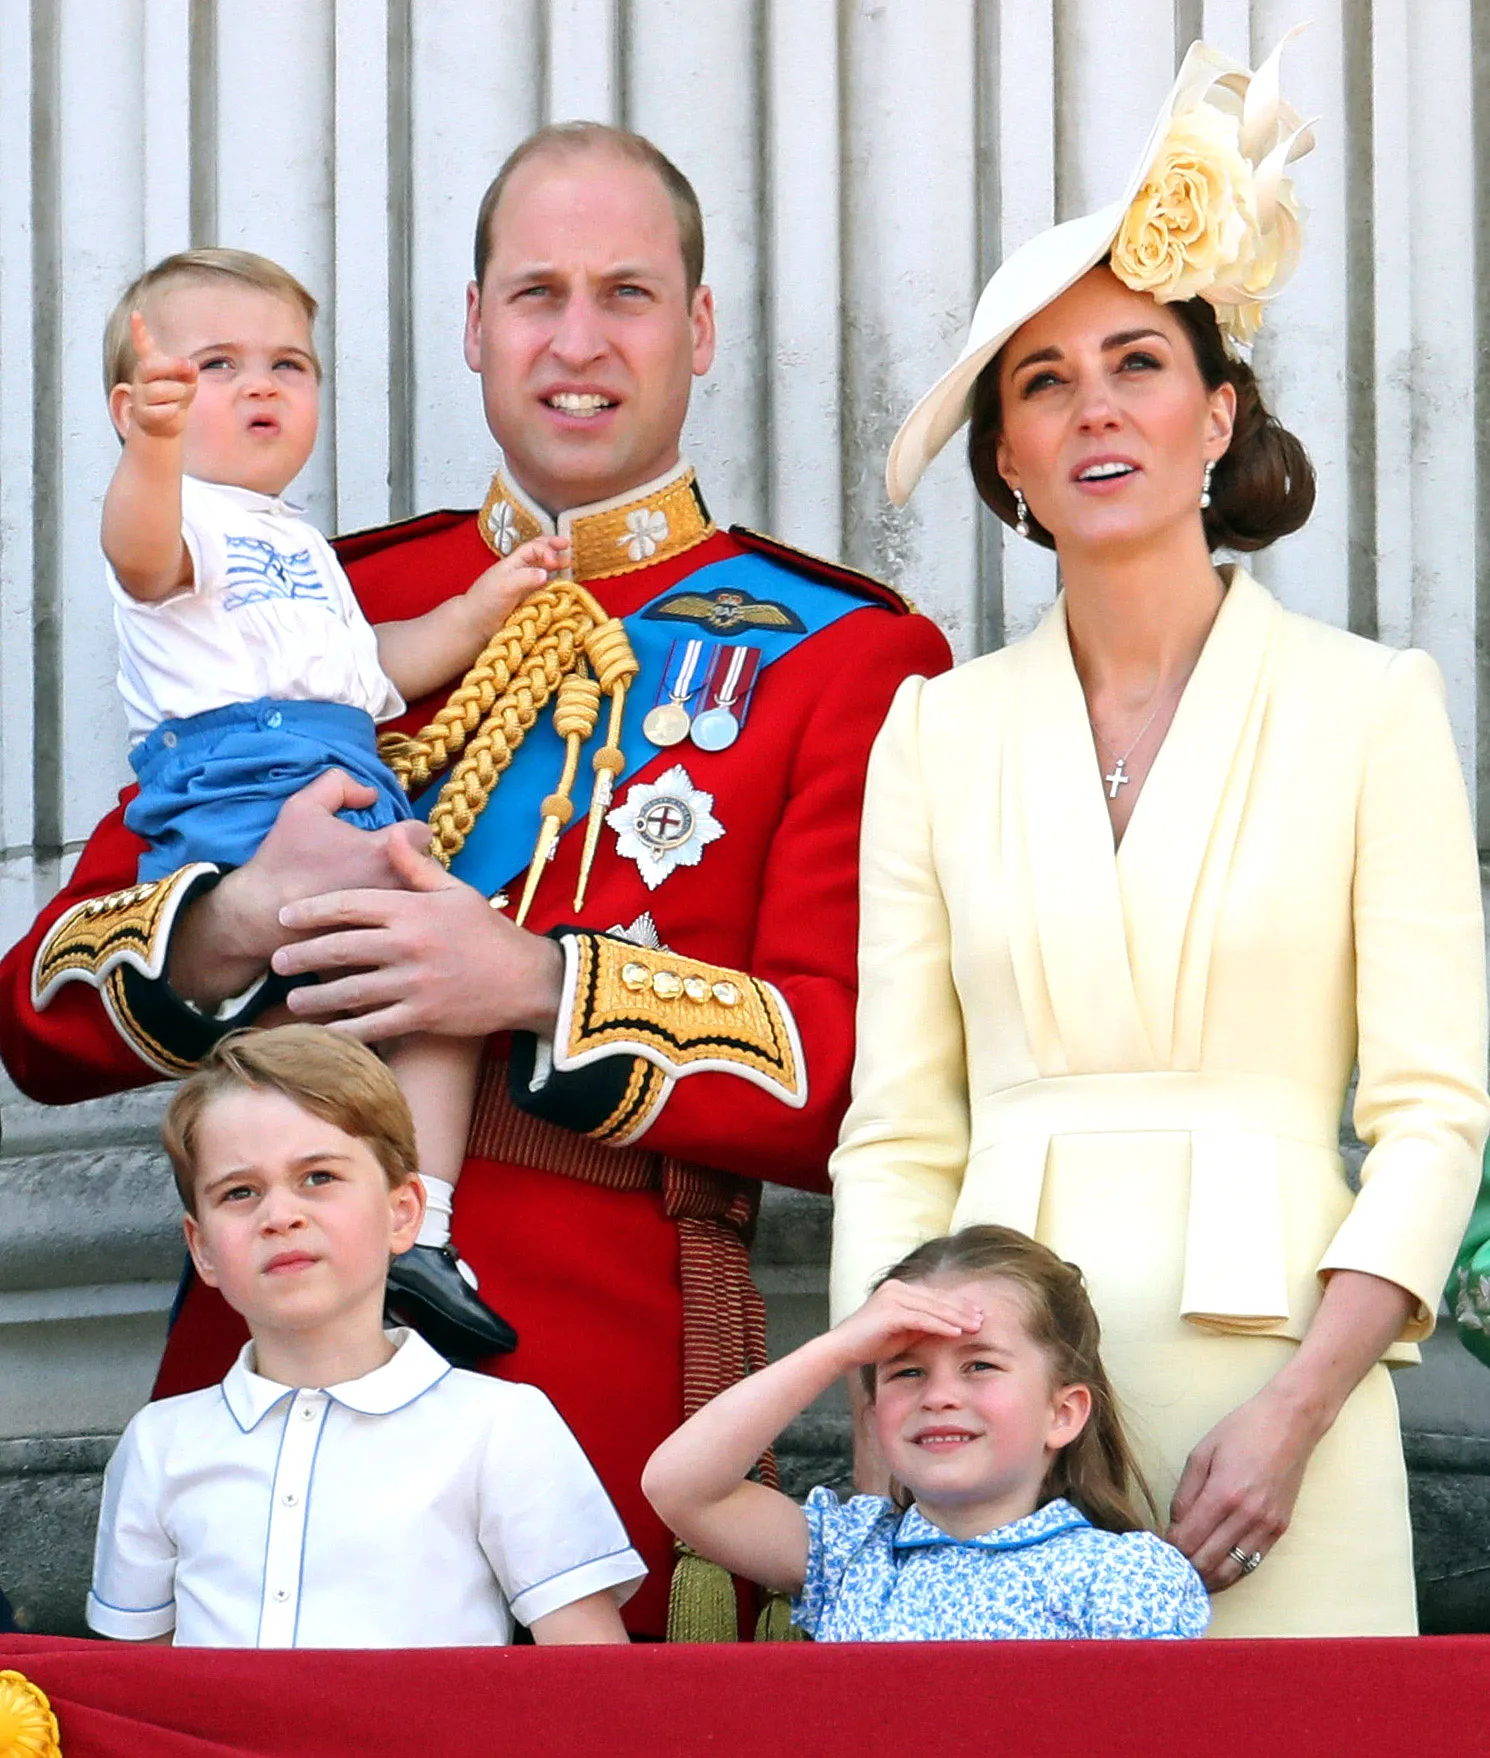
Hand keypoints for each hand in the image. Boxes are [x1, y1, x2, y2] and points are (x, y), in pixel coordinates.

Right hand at [125, 311, 197, 439]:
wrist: (164, 427)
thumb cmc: (175, 397)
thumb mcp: (186, 382)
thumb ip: (188, 373)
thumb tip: (191, 367)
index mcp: (151, 364)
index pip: (143, 345)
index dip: (139, 330)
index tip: (135, 314)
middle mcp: (141, 377)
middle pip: (153, 366)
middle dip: (175, 366)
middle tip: (192, 367)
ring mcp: (139, 395)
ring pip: (165, 390)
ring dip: (180, 394)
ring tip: (179, 398)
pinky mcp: (142, 414)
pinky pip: (166, 410)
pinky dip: (174, 412)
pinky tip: (170, 412)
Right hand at [167, 770, 433, 1007]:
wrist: (261, 914)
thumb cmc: (284, 859)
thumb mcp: (302, 807)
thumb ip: (339, 784)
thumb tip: (371, 794)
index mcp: (384, 852)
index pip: (422, 834)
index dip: (408, 833)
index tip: (394, 838)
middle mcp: (397, 888)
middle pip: (428, 872)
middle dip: (414, 867)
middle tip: (389, 868)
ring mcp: (391, 922)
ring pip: (420, 904)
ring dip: (411, 897)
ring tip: (389, 895)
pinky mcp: (383, 947)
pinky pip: (403, 932)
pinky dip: (397, 926)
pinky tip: (380, 922)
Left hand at [272, 831, 564, 1041]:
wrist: (526, 979)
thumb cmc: (488, 932)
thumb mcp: (456, 892)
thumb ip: (417, 868)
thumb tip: (390, 836)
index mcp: (413, 910)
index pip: (350, 905)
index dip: (312, 910)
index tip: (285, 916)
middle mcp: (409, 945)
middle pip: (341, 948)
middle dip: (303, 955)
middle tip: (276, 961)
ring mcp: (414, 983)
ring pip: (350, 991)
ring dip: (316, 996)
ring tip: (291, 999)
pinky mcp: (422, 1016)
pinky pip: (373, 1025)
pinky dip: (345, 1030)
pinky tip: (324, 1032)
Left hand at [463, 535, 570, 634]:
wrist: (475, 625)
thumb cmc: (486, 602)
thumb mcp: (505, 585)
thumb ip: (525, 578)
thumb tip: (545, 573)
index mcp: (513, 564)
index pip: (533, 548)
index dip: (547, 549)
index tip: (555, 560)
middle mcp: (521, 573)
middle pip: (539, 555)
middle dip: (554, 549)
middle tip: (568, 546)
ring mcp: (525, 588)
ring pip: (544, 571)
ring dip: (556, 567)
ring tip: (569, 566)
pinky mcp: (528, 603)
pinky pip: (545, 590)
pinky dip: (555, 586)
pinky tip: (562, 588)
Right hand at [829, 1278, 984, 1375]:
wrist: (841, 1350)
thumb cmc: (870, 1343)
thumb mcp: (902, 1332)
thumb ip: (922, 1325)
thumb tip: (949, 1327)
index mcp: (899, 1289)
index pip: (935, 1295)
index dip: (958, 1304)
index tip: (978, 1313)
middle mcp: (896, 1288)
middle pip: (937, 1298)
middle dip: (963, 1309)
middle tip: (984, 1318)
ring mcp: (892, 1298)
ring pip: (933, 1307)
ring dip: (957, 1317)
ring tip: (976, 1326)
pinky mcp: (890, 1313)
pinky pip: (922, 1319)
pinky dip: (941, 1325)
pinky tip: (957, 1332)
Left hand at [1165, 1380, 1323, 1590]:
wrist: (1289, 1425)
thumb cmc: (1242, 1431)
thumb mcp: (1202, 1453)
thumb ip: (1185, 1493)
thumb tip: (1175, 1525)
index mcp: (1223, 1494)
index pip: (1189, 1540)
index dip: (1170, 1550)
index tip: (1160, 1547)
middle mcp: (1247, 1517)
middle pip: (1208, 1562)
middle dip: (1185, 1568)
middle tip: (1171, 1563)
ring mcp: (1266, 1526)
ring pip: (1232, 1571)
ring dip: (1208, 1577)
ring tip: (1190, 1571)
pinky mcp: (1280, 1530)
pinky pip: (1252, 1562)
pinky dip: (1231, 1571)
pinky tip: (1216, 1567)